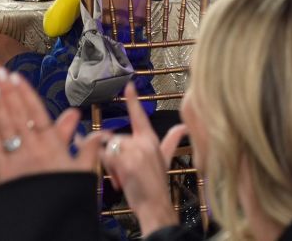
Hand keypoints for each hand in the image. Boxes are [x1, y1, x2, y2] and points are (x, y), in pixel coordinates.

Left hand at [0, 64, 107, 192]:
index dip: (25, 93)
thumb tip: (101, 135)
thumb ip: (90, 152)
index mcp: (51, 148)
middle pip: (14, 115)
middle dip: (3, 90)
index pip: (36, 114)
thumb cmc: (65, 201)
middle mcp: (29, 151)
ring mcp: (9, 163)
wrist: (47, 228)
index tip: (16, 76)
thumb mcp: (83, 175)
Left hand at [100, 83, 181, 235]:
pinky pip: (106, 157)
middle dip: (113, 156)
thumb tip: (184, 127)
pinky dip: (106, 168)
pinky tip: (116, 180)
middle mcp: (144, 142)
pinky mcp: (127, 162)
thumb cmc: (157, 186)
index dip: (133, 99)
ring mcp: (135, 151)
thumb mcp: (166, 160)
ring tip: (121, 179)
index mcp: (151, 139)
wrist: (156, 206)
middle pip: (116, 138)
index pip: (140, 115)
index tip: (128, 85)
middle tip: (122, 176)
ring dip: (109, 164)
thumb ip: (172, 141)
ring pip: (110, 147)